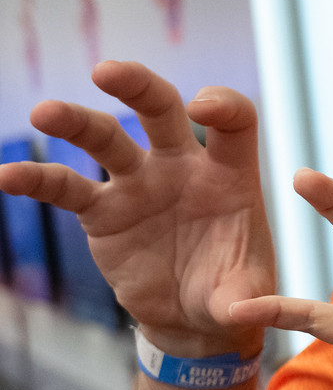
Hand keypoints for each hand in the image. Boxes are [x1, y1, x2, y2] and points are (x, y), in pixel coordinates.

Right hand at [0, 61, 272, 354]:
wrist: (192, 318)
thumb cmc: (230, 292)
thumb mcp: (248, 294)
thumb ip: (251, 301)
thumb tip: (246, 317)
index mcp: (230, 173)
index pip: (233, 121)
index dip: (222, 105)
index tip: (202, 110)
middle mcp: (181, 166)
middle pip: (160, 108)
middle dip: (137, 84)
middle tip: (108, 71)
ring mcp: (138, 183)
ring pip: (104, 139)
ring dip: (74, 121)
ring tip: (45, 113)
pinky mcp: (101, 210)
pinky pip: (65, 188)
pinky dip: (37, 180)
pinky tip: (8, 176)